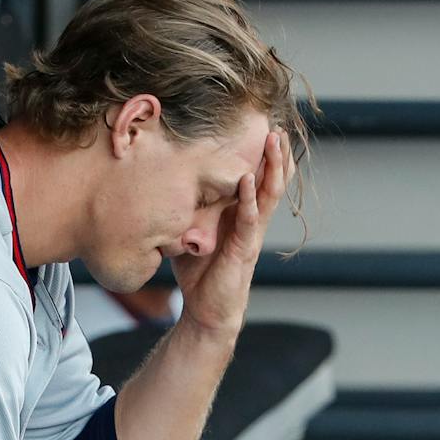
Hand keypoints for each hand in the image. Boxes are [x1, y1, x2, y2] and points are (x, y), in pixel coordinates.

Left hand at [172, 128, 286, 337]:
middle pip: (270, 181)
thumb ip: (188, 208)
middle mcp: (251, 221)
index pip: (258, 180)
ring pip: (267, 195)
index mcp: (241, 216)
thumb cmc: (200, 273)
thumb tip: (163, 181)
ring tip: (273, 142)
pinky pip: (249, 218)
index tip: (266, 128)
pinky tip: (248, 179)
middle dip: (275, 154)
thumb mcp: (191, 231)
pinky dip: (249, 198)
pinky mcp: (244, 250)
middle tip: (276, 126)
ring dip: (271, 167)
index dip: (264, 157)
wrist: (206, 312)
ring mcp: (250, 234)